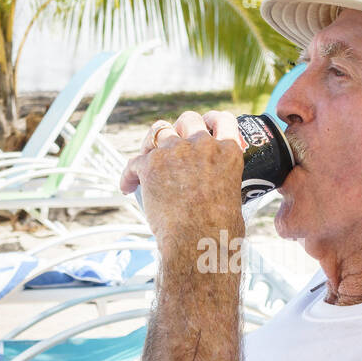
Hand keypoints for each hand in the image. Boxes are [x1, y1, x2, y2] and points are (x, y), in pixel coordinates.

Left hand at [120, 110, 244, 249]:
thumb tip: (217, 191)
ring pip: (159, 130)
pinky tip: (128, 186)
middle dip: (180, 128)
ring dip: (153, 142)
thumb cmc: (218, 231)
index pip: (222, 120)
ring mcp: (175, 151)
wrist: (197, 241)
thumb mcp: (233, 197)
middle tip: (175, 143)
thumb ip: (223, 182)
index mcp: (227, 152)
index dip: (212, 120)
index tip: (206, 125)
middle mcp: (201, 145)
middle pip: (188, 119)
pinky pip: (134, 162)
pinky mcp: (150, 164)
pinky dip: (129, 174)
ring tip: (148, 157)